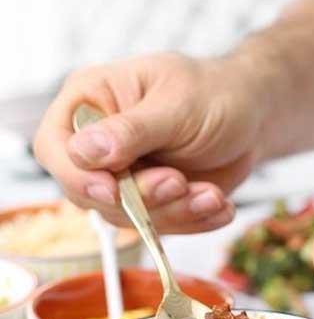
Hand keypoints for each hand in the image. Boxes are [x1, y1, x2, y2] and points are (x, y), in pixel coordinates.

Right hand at [33, 51, 268, 232]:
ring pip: (126, 216)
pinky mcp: (148, 200)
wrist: (252, 114)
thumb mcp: (177, 103)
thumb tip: (84, 150)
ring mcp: (122, 174)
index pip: (55, 146)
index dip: (77, 175)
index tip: (112, 189)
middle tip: (179, 182)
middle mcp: (98, 141)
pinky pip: (158, 226)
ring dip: (174, 211)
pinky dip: (192, 220)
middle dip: (140, 197)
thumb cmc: (214, 91)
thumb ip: (131, 130)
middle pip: (90, 190)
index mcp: (91, 99)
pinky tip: (218, 204)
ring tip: (211, 195)